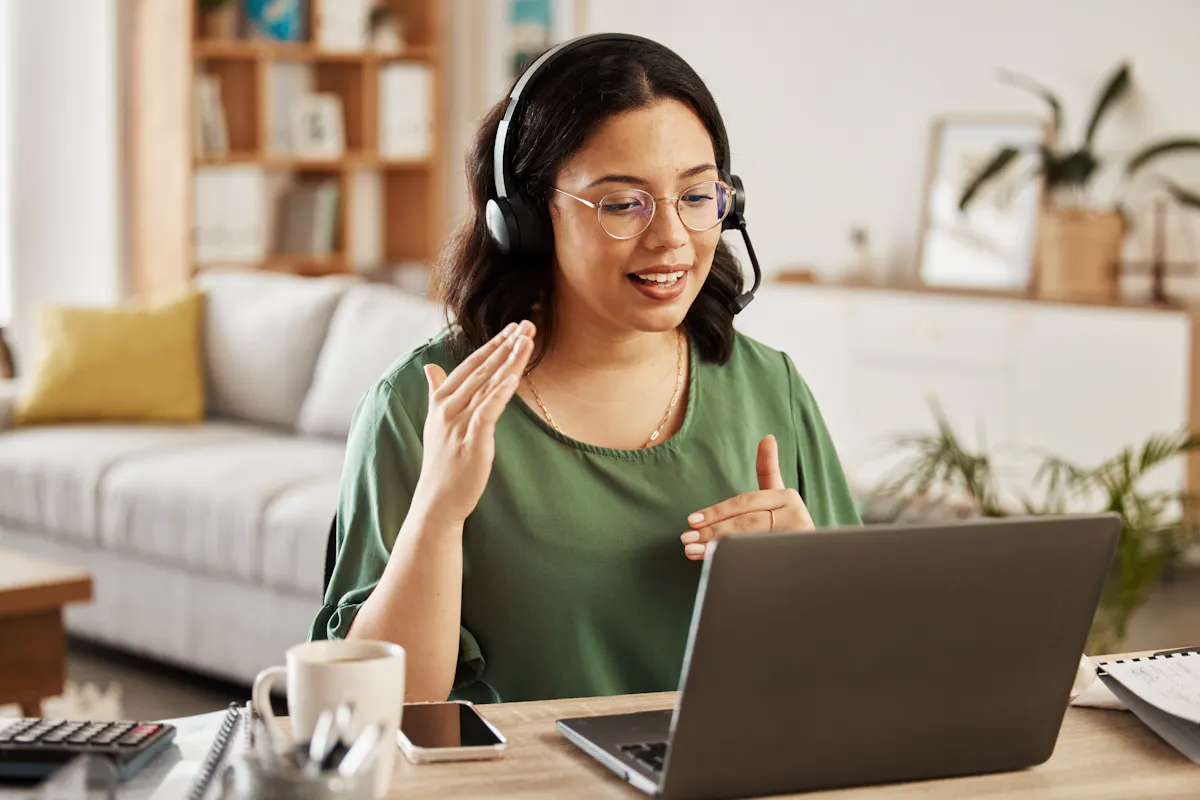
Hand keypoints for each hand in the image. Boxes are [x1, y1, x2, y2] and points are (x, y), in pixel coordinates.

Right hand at [412, 321, 534, 525]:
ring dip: (509, 361)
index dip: (492, 345)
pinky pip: (487, 411)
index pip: (471, 365)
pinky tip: (512, 377)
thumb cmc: (441, 460)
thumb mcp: (435, 421)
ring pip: (488, 385)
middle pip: (483, 370)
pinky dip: (499, 393)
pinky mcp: (472, 441)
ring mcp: (459, 423)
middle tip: (528, 324)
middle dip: (506, 346)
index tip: (512, 328)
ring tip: (527, 340)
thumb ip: (435, 391)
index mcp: (441, 399)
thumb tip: (429, 366)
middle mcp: (448, 407)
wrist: (437, 499)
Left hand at [680, 434, 813, 560]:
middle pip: (745, 523)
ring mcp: (796, 539)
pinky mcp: (794, 558)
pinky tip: (713, 564)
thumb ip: (769, 469)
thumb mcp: (778, 496)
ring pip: (748, 543)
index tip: (690, 519)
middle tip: (686, 538)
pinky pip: (756, 559)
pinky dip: (732, 562)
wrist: (815, 558)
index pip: (743, 503)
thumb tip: (767, 437)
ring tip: (691, 551)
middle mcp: (795, 515)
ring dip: (716, 548)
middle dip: (712, 531)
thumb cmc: (788, 523)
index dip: (716, 512)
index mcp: (786, 496)